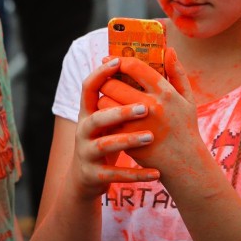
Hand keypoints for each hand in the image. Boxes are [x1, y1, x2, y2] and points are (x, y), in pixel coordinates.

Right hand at [70, 58, 160, 197]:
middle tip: (145, 108)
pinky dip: (136, 174)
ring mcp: (87, 153)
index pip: (88, 87)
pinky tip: (156, 173)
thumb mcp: (110, 118)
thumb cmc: (108, 138)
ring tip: (151, 137)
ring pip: (106, 145)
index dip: (100, 73)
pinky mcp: (94, 174)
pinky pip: (115, 174)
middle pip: (97, 118)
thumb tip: (142, 64)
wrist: (87, 178)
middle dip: (120, 112)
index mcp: (88, 112)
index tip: (117, 61)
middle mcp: (83, 130)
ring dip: (128, 140)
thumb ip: (123, 95)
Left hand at [97, 49, 202, 170]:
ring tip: (107, 98)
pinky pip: (106, 122)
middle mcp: (150, 106)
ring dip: (103, 98)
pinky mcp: (127, 140)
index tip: (113, 59)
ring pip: (105, 102)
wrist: (185, 164)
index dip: (120, 60)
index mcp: (165, 92)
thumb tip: (169, 49)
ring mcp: (137, 124)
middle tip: (106, 80)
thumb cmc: (186, 128)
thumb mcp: (187, 99)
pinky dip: (105, 116)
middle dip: (106, 80)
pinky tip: (109, 116)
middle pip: (114, 84)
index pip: (135, 67)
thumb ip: (177, 73)